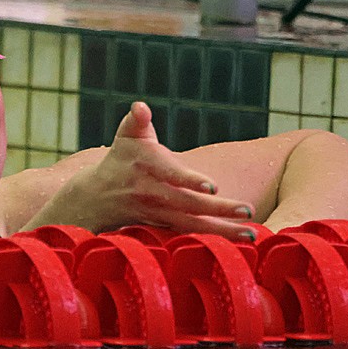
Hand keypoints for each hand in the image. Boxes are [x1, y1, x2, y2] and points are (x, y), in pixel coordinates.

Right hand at [54, 102, 256, 239]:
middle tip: (248, 211)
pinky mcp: (164, 227)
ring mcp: (159, 214)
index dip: (190, 181)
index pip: (170, 175)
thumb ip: (136, 120)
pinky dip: (213, 240)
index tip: (213, 186)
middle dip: (219, 211)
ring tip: (251, 236)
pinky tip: (238, 242)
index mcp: (147, 167)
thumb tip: (141, 106)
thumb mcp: (126, 136)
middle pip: (188, 205)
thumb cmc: (120, 159)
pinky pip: (190, 236)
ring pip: (192, 226)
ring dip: (222, 232)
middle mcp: (153, 194)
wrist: (96, 197)